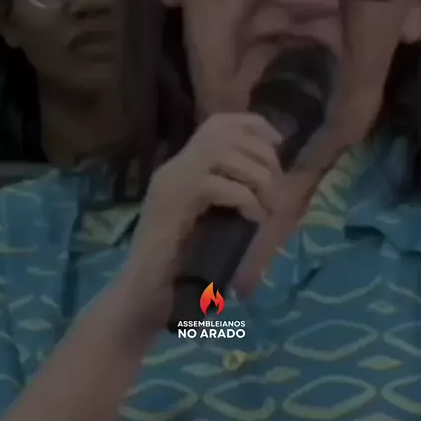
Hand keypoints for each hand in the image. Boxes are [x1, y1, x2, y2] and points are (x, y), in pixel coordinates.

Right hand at [123, 113, 282, 332]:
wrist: (142, 296)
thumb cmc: (177, 268)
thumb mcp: (210, 223)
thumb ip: (228, 199)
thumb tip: (270, 185)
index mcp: (180, 169)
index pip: (217, 124)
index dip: (253, 126)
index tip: (278, 144)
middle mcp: (173, 169)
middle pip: (223, 133)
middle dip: (260, 154)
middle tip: (275, 187)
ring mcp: (171, 184)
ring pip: (223, 153)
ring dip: (257, 176)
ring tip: (267, 205)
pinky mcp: (175, 204)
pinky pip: (219, 185)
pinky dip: (245, 198)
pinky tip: (254, 218)